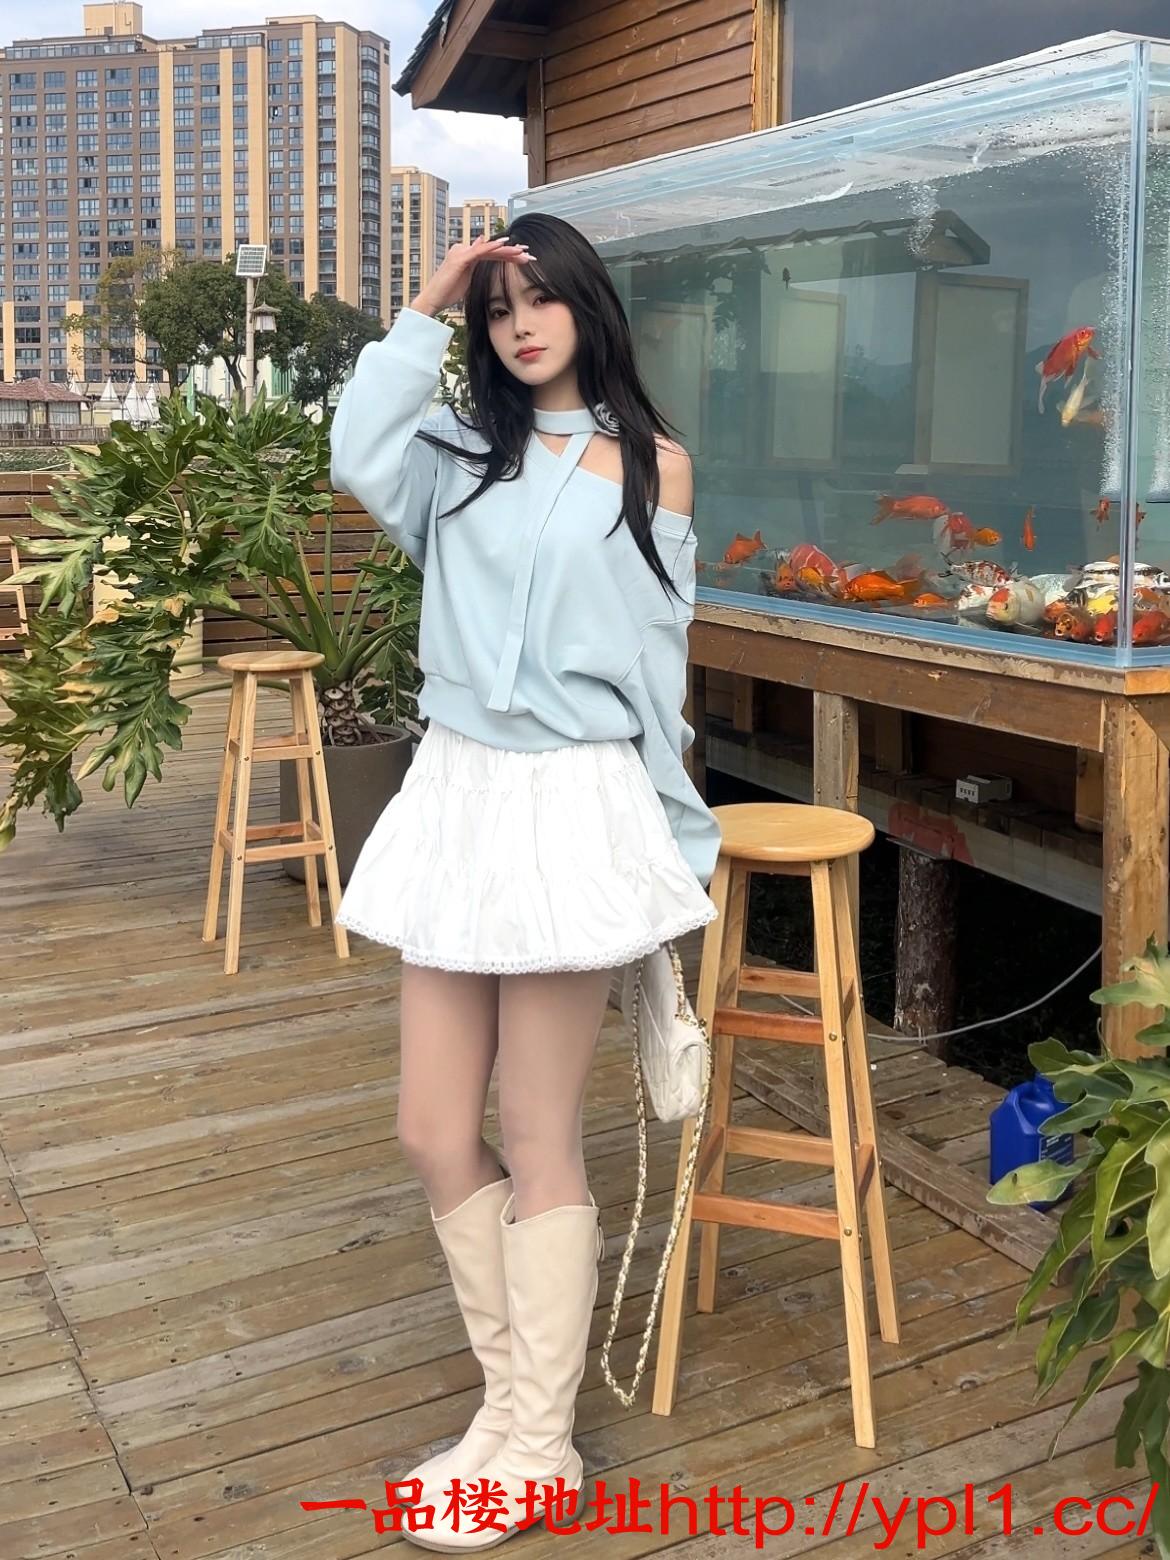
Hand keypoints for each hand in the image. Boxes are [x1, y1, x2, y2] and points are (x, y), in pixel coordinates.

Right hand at [410, 234, 531, 316]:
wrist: (433, 299)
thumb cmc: (448, 293)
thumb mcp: (467, 281)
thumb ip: (476, 272)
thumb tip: (484, 268)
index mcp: (468, 255)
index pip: (492, 253)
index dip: (508, 254)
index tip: (525, 258)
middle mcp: (465, 249)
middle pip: (493, 249)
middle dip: (512, 251)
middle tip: (530, 254)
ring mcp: (462, 252)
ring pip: (489, 248)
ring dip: (507, 249)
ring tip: (522, 251)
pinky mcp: (460, 258)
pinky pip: (479, 251)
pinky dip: (492, 247)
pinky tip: (504, 245)